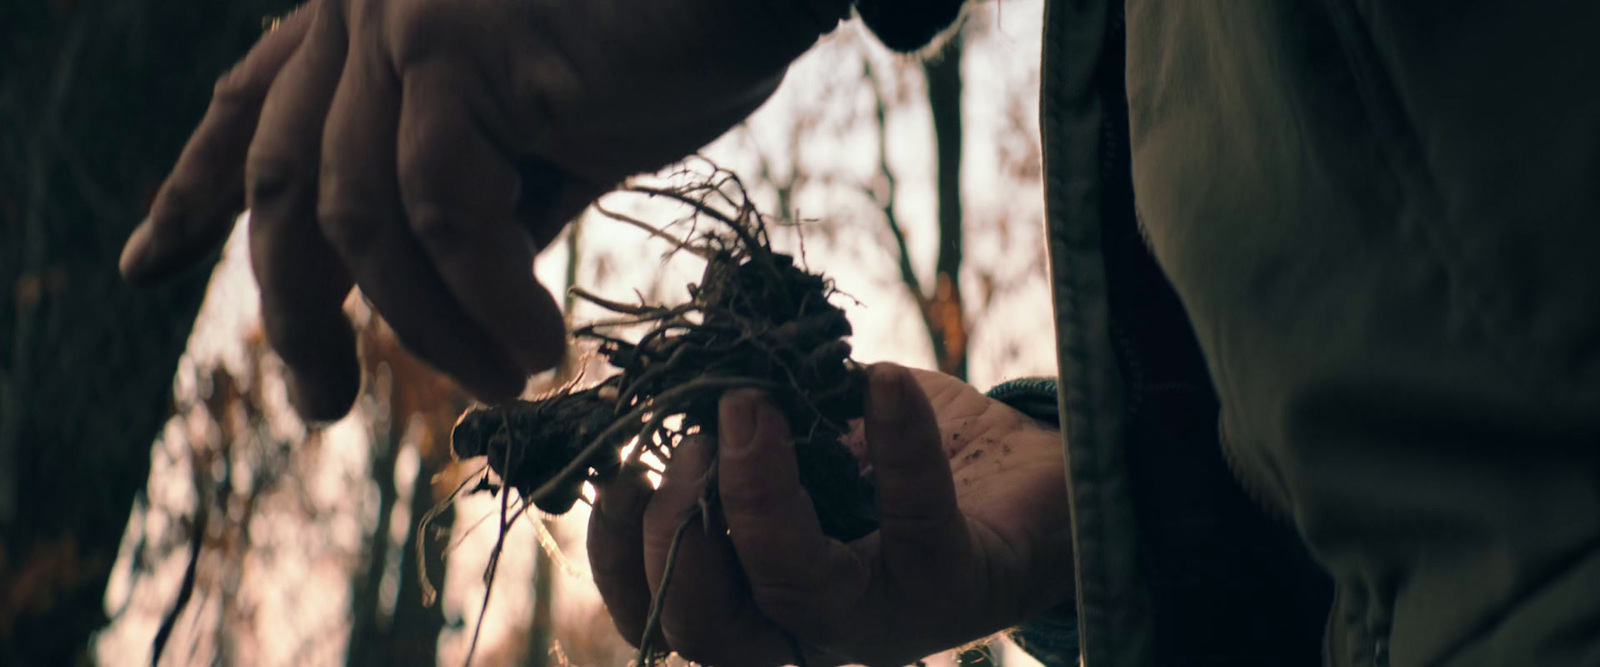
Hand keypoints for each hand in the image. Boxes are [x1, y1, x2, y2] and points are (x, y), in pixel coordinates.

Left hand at [119, 0, 846, 420]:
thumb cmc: (664, 57)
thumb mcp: (548, 146)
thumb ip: (480, 203)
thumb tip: (440, 304)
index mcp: (376, 25)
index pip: (255, 107)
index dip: (197, 191)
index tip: (150, 263)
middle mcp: (366, 8)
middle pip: (281, 181)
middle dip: (291, 308)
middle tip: (321, 404)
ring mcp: (401, 20)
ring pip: (360, 215)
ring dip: (429, 325)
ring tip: (503, 380)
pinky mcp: (454, 47)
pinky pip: (440, 211)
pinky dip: (484, 298)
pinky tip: (538, 347)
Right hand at [587, 363, 1073, 665]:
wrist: (1023, 474)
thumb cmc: (895, 459)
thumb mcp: (802, 438)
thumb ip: (738, 426)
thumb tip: (684, 381)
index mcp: (761, 599)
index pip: (664, 617)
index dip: (617, 558)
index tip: (615, 470)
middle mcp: (814, 626)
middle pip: (710, 632)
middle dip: (677, 532)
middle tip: (698, 443)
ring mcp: (886, 615)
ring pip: (798, 595)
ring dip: (758, 494)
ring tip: (754, 404)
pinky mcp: (957, 579)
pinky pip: (915, 519)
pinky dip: (896, 443)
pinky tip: (881, 381)